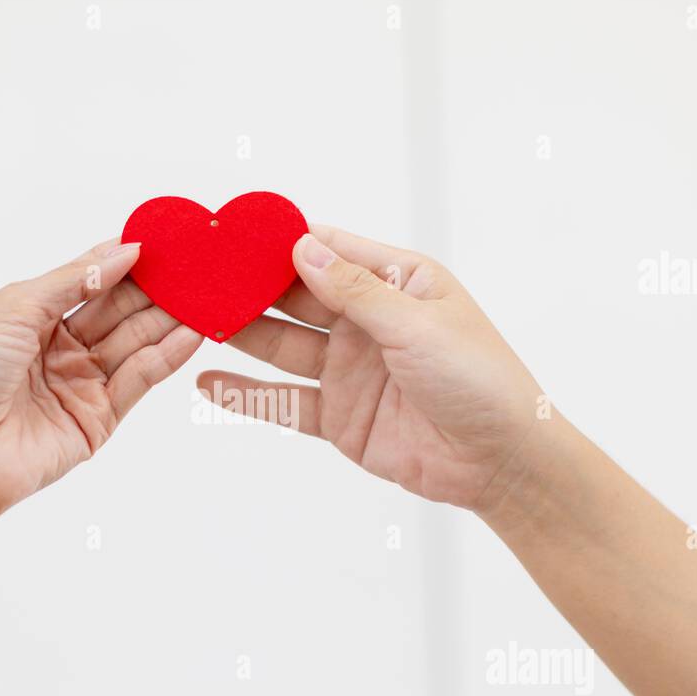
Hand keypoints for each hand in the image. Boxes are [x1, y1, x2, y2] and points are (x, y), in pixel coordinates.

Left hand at [0, 239, 201, 517]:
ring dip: (170, 318)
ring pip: (136, 343)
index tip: (164, 240)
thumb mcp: (15, 309)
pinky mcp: (100, 419)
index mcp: (35, 316)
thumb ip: (74, 280)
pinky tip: (191, 333)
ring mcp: (83, 384)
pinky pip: (140, 380)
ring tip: (206, 294)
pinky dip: (167, 356)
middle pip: (120, 310)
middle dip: (157, 287)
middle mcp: (62, 348)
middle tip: (196, 265)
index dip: (125, 260)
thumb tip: (123, 251)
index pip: (92, 281)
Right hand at [197, 227, 542, 511]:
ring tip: (193, 321)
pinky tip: (207, 383)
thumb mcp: (415, 323)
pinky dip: (248, 394)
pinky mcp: (341, 418)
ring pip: (284, 346)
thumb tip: (300, 246)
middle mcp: (369, 322)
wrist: (502, 462)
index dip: (280, 242)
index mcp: (397, 283)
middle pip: (297, 298)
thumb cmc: (479, 378)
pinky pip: (286, 402)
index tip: (231, 233)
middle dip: (250, 287)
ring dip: (242, 334)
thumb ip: (353, 289)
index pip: (328, 251)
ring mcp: (352, 371)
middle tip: (199, 277)